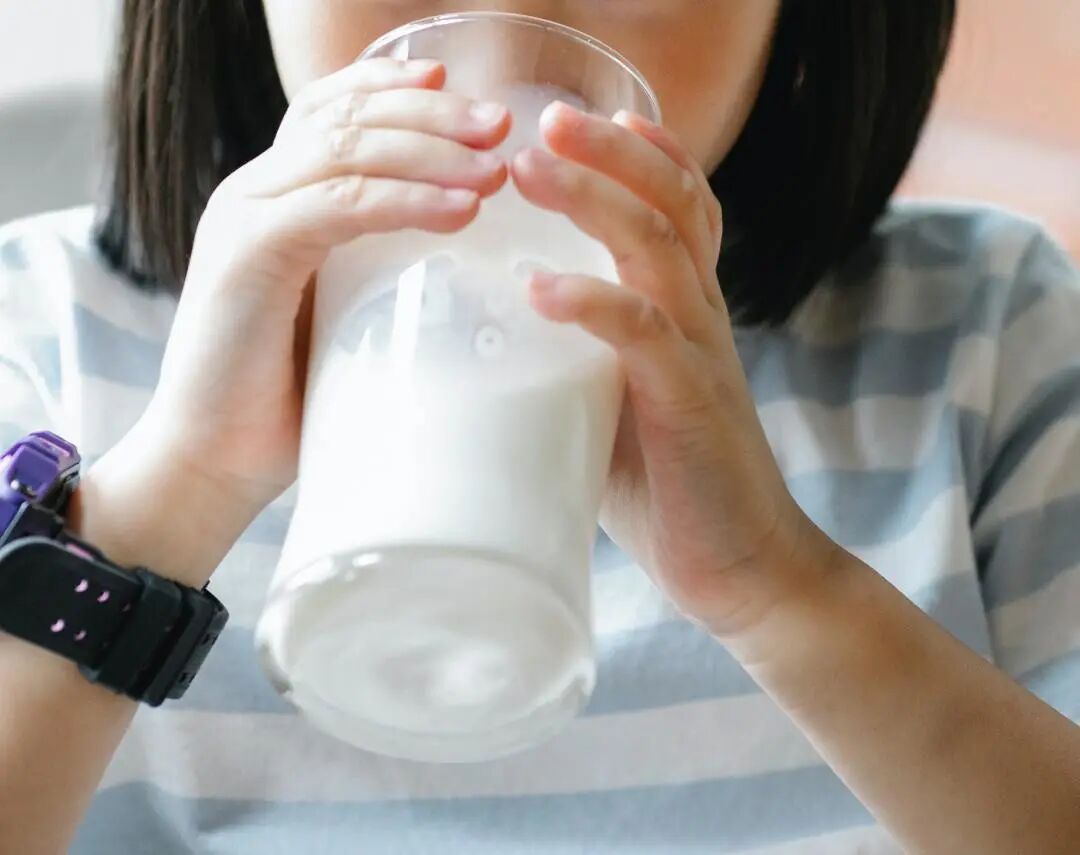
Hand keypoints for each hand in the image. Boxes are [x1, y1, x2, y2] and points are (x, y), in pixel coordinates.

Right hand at [138, 58, 509, 522]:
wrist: (212, 462)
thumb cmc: (288, 400)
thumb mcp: (341, 316)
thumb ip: (375, 271)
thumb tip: (464, 261)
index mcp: (274, 198)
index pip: (331, 110)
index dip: (395, 88)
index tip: (465, 93)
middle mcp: (254, 192)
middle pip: (347, 116)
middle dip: (432, 112)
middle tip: (501, 124)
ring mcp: (244, 217)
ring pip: (346, 149)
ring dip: (431, 151)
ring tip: (494, 170)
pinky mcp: (246, 255)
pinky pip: (337, 205)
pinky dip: (403, 202)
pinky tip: (458, 211)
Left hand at [512, 104, 834, 637]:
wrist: (741, 565)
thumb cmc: (669, 487)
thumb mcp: (615, 409)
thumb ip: (574, 369)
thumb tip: (492, 354)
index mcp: (685, 313)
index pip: (681, 209)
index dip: (644, 154)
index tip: (584, 118)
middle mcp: (701, 317)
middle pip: (670, 202)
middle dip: (609, 151)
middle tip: (544, 118)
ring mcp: (701, 354)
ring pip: (657, 248)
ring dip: (593, 199)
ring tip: (530, 168)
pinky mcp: (691, 402)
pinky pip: (644, 333)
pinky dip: (590, 302)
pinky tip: (539, 287)